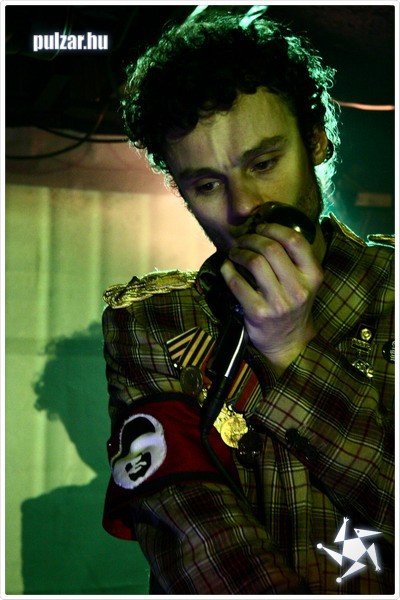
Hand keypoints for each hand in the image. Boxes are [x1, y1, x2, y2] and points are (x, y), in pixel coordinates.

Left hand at [220, 222, 323, 374]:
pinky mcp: (258, 313)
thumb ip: (294, 259)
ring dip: (239, 252)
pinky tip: (227, 267)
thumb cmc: (293, 305)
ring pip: (254, 262)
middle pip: (271, 248)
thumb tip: (265, 228)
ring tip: (235, 253)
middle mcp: (299, 289)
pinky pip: (237, 283)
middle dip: (252, 238)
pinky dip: (227, 270)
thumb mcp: (304, 282)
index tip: (261, 227)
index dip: (274, 228)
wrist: (287, 341)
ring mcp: (279, 303)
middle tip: (243, 240)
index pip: (295, 241)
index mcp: (313, 276)